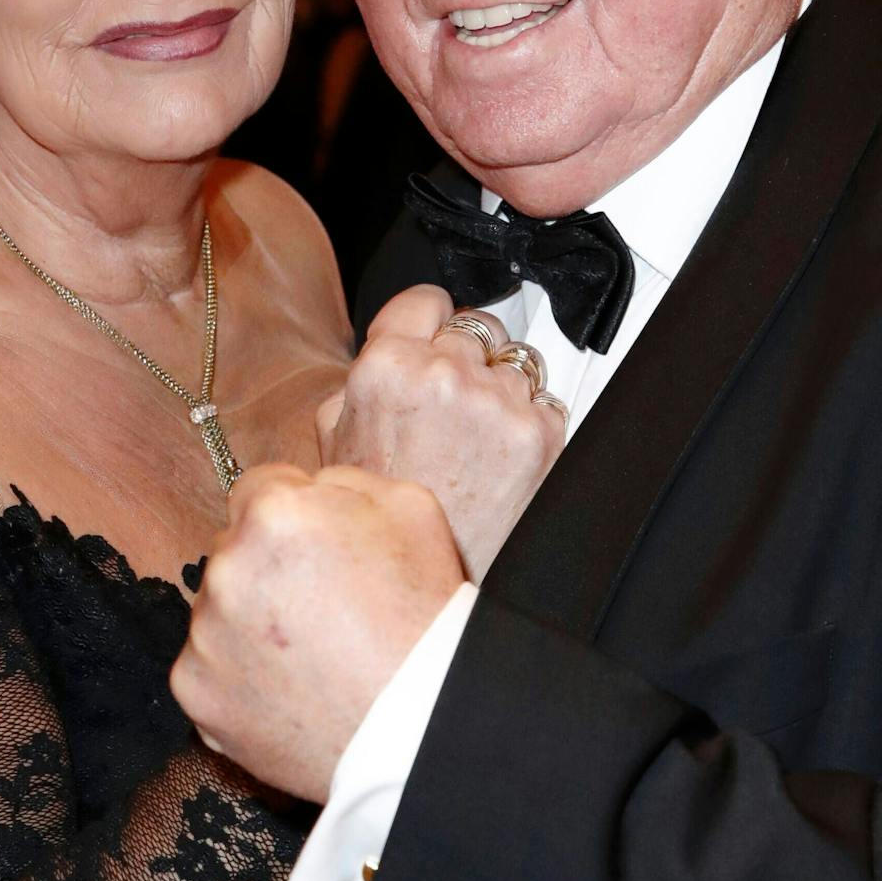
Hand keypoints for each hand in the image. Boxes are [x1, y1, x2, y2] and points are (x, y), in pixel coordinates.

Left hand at [171, 463, 465, 801]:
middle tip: (320, 608)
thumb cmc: (425, 616)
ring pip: (218, 609)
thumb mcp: (412, 509)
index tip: (318, 547)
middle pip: (234, 549)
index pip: (259, 488)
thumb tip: (307, 486)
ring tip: (308, 656)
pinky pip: (208, 667)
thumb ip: (344, 481)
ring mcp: (204, 634)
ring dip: (249, 621)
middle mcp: (225, 568)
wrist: (420, 725)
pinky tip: (288, 690)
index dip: (294, 515)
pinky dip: (238, 676)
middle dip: (267, 568)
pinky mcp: (195, 691)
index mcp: (274, 514)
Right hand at [315, 286, 565, 579]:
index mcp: (385, 368)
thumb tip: (382, 352)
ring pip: (518, 362)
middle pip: (477, 327)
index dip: (432, 319)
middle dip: (469, 360)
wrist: (424, 581)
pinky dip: (530, 425)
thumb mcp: (335, 443)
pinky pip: (546, 402)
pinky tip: (503, 461)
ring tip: (479, 441)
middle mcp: (444, 375)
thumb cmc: (378, 518)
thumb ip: (355, 385)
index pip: (427, 299)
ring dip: (504, 390)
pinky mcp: (539, 432)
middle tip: (455, 408)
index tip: (437, 334)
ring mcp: (496, 402)